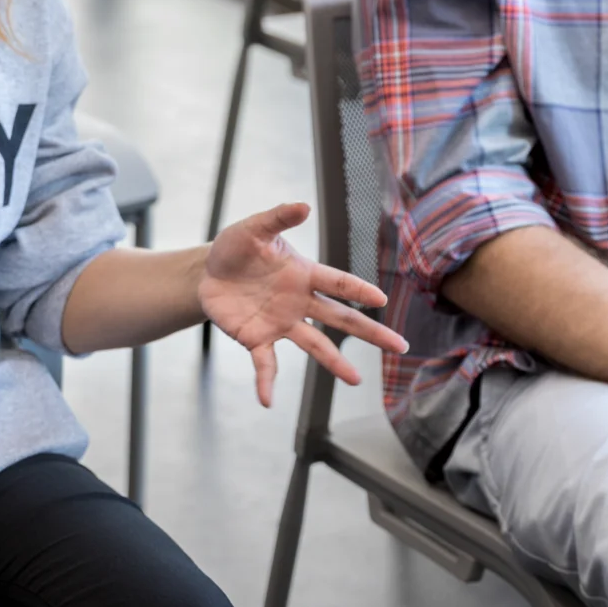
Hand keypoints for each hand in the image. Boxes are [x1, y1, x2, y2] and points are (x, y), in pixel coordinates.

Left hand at [198, 201, 406, 406]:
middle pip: (341, 319)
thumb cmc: (236, 248)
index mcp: (303, 274)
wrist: (207, 273)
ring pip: (315, 345)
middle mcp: (300, 302)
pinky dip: (267, 381)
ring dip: (335, 364)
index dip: (359, 291)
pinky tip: (267, 400)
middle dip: (371, 332)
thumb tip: (302, 206)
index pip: (338, 283)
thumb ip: (277, 218)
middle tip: (400, 347)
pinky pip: (266, 364)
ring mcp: (282, 324)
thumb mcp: (253, 229)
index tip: (381, 301)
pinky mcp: (257, 339)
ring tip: (356, 380)